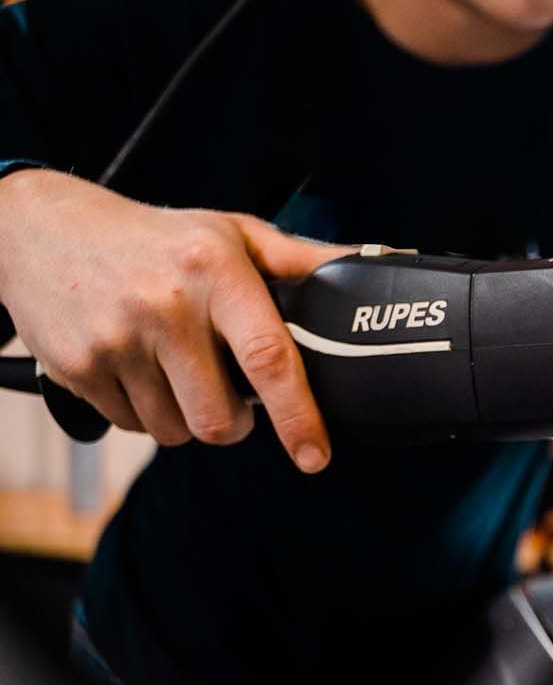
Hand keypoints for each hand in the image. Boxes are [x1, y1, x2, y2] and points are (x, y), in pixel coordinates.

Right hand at [0, 170, 352, 470]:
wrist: (44, 228)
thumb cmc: (157, 238)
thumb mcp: (231, 233)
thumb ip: (301, 259)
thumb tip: (376, 260)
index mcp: (216, 272)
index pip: (269, 358)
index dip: (297, 417)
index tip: (316, 455)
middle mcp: (166, 306)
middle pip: (219, 418)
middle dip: (232, 423)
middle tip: (226, 391)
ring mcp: (117, 339)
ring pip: (176, 430)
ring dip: (187, 417)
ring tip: (176, 370)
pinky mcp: (78, 366)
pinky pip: (132, 426)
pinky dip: (145, 412)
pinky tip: (139, 368)